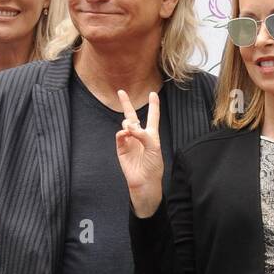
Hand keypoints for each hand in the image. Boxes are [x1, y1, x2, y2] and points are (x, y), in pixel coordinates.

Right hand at [116, 89, 163, 217]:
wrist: (145, 182)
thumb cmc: (154, 166)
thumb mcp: (154, 147)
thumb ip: (143, 134)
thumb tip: (129, 126)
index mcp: (151, 135)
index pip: (152, 117)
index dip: (154, 106)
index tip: (153, 94)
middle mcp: (139, 136)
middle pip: (132, 116)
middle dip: (126, 104)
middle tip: (121, 92)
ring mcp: (129, 141)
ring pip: (125, 125)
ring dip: (128, 124)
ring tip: (131, 131)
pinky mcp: (121, 148)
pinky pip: (119, 135)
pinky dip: (122, 133)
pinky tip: (126, 135)